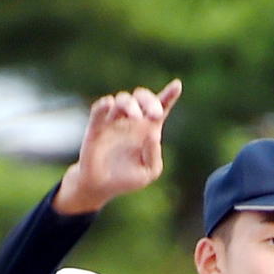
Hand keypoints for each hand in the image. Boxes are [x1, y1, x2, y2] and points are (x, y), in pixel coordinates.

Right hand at [54, 79, 181, 214]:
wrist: (101, 187)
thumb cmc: (127, 179)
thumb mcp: (149, 171)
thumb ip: (154, 154)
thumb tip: (153, 133)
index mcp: (148, 128)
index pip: (161, 106)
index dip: (169, 95)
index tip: (177, 86)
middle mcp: (131, 119)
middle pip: (141, 97)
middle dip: (149, 100)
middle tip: (154, 114)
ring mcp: (113, 120)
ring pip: (123, 100)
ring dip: (131, 105)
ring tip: (135, 117)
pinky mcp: (96, 126)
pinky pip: (99, 110)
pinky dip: (104, 105)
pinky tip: (109, 104)